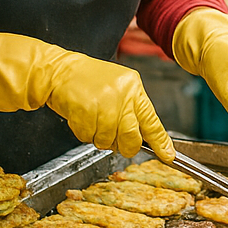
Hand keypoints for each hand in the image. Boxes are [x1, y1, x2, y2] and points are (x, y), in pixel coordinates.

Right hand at [0, 30, 174, 160]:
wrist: (59, 70)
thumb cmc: (89, 82)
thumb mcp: (118, 89)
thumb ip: (132, 111)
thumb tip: (146, 139)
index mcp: (134, 88)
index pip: (152, 120)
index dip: (161, 142)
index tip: (168, 156)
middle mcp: (122, 94)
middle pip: (131, 137)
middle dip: (124, 146)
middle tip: (116, 143)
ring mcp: (103, 101)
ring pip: (108, 140)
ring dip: (100, 139)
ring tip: (93, 122)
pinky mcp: (84, 109)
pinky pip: (88, 137)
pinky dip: (84, 134)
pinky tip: (81, 119)